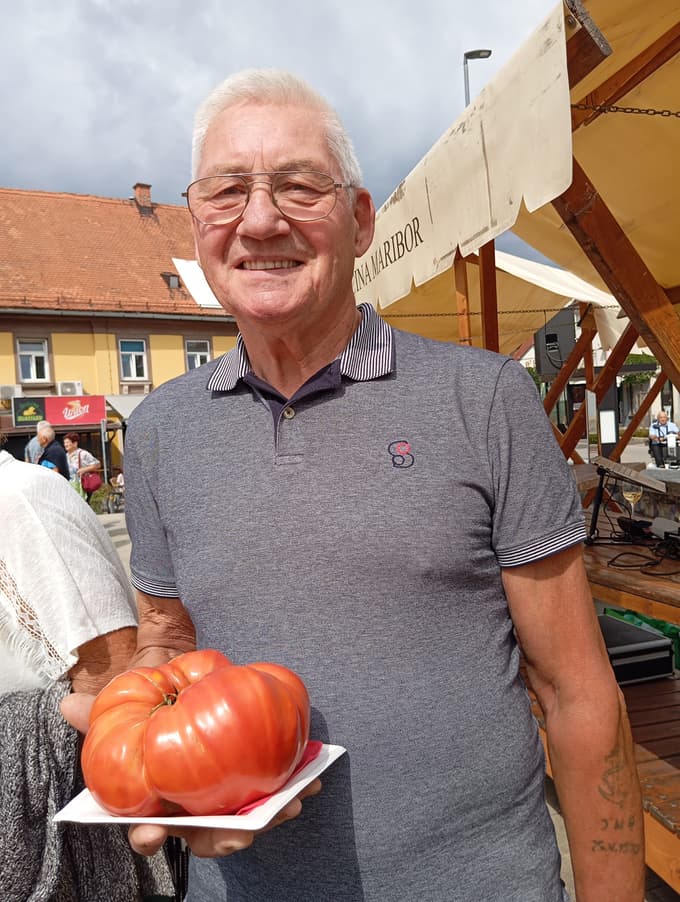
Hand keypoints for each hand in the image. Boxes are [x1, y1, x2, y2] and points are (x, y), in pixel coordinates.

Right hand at [60, 691, 322, 858]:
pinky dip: (296, 786)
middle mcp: (194, 812)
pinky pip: (276, 792)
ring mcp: (227, 802)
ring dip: (273, 815)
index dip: (150, 837)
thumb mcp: (123, 714)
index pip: (149, 832)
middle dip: (227, 839)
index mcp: (158, 805)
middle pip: (207, 837)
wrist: (184, 700)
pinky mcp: (255, 785)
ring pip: (249, 820)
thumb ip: (96, 713)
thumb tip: (67, 704)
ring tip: (294, 801)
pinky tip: (314, 778)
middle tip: (242, 833)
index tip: (152, 832)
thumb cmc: (150, 719)